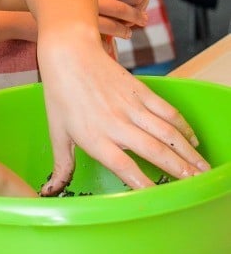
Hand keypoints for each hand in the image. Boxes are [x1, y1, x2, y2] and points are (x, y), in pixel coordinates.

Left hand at [37, 28, 208, 194]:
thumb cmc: (60, 94)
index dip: (143, 184)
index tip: (159, 199)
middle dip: (178, 170)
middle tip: (195, 185)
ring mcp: (130, 105)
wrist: (69, 53)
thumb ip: (62, 165)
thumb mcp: (57, 132)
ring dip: (187, 152)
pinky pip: (167, 110)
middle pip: (154, 151)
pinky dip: (183, 126)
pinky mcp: (139, 90)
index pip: (123, 166)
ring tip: (202, 168)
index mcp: (94, 137)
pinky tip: (192, 139)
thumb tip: (52, 190)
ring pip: (166, 132)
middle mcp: (115, 123)